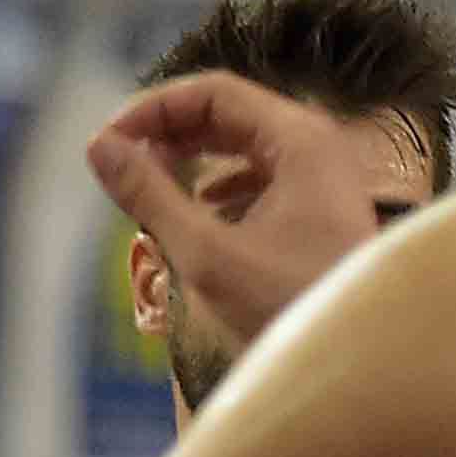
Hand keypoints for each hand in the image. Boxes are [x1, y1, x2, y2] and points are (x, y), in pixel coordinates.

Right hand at [86, 68, 378, 344]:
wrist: (358, 364)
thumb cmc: (288, 308)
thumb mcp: (206, 253)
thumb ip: (148, 195)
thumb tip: (98, 147)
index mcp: (299, 139)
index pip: (212, 92)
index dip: (153, 109)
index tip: (109, 142)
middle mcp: (317, 145)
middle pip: (230, 113)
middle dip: (170, 133)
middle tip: (122, 161)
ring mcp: (324, 177)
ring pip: (245, 145)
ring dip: (193, 158)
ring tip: (151, 186)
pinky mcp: (321, 209)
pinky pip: (262, 176)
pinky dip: (221, 186)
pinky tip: (198, 210)